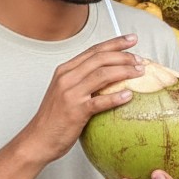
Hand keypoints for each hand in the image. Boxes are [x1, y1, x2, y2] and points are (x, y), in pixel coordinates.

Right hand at [22, 34, 143, 163]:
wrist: (38, 139)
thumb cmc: (55, 118)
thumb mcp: (66, 92)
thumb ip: (83, 82)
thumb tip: (111, 77)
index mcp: (65, 70)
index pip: (94, 50)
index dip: (115, 43)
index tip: (132, 39)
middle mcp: (67, 78)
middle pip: (100, 59)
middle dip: (124, 56)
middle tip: (140, 59)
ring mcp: (71, 93)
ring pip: (103, 75)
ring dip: (125, 71)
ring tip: (140, 73)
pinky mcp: (75, 111)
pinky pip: (100, 101)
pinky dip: (116, 97)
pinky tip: (129, 96)